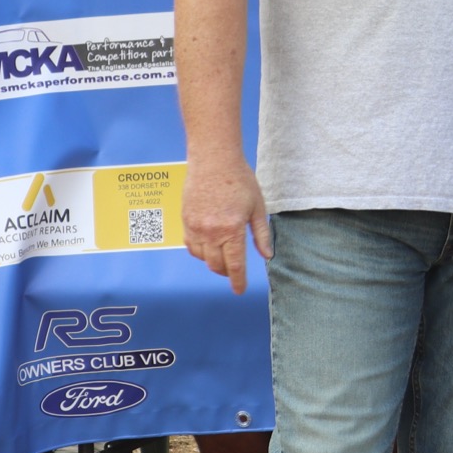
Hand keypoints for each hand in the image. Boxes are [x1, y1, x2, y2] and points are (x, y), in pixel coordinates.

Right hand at [183, 155, 272, 293]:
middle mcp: (211, 232)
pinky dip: (200, 251)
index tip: (239, 291)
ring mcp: (195, 227)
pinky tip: (209, 245)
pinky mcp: (185, 221)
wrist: (214, 161)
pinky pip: (190, 245)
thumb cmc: (240, 180)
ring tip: (223, 256)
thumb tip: (267, 256)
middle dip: (226, 272)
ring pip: (202, 257)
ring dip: (213, 262)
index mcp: (232, 230)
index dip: (237, 281)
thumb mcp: (257, 207)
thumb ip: (261, 234)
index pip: (234, 265)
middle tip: (235, 271)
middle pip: (216, 265)